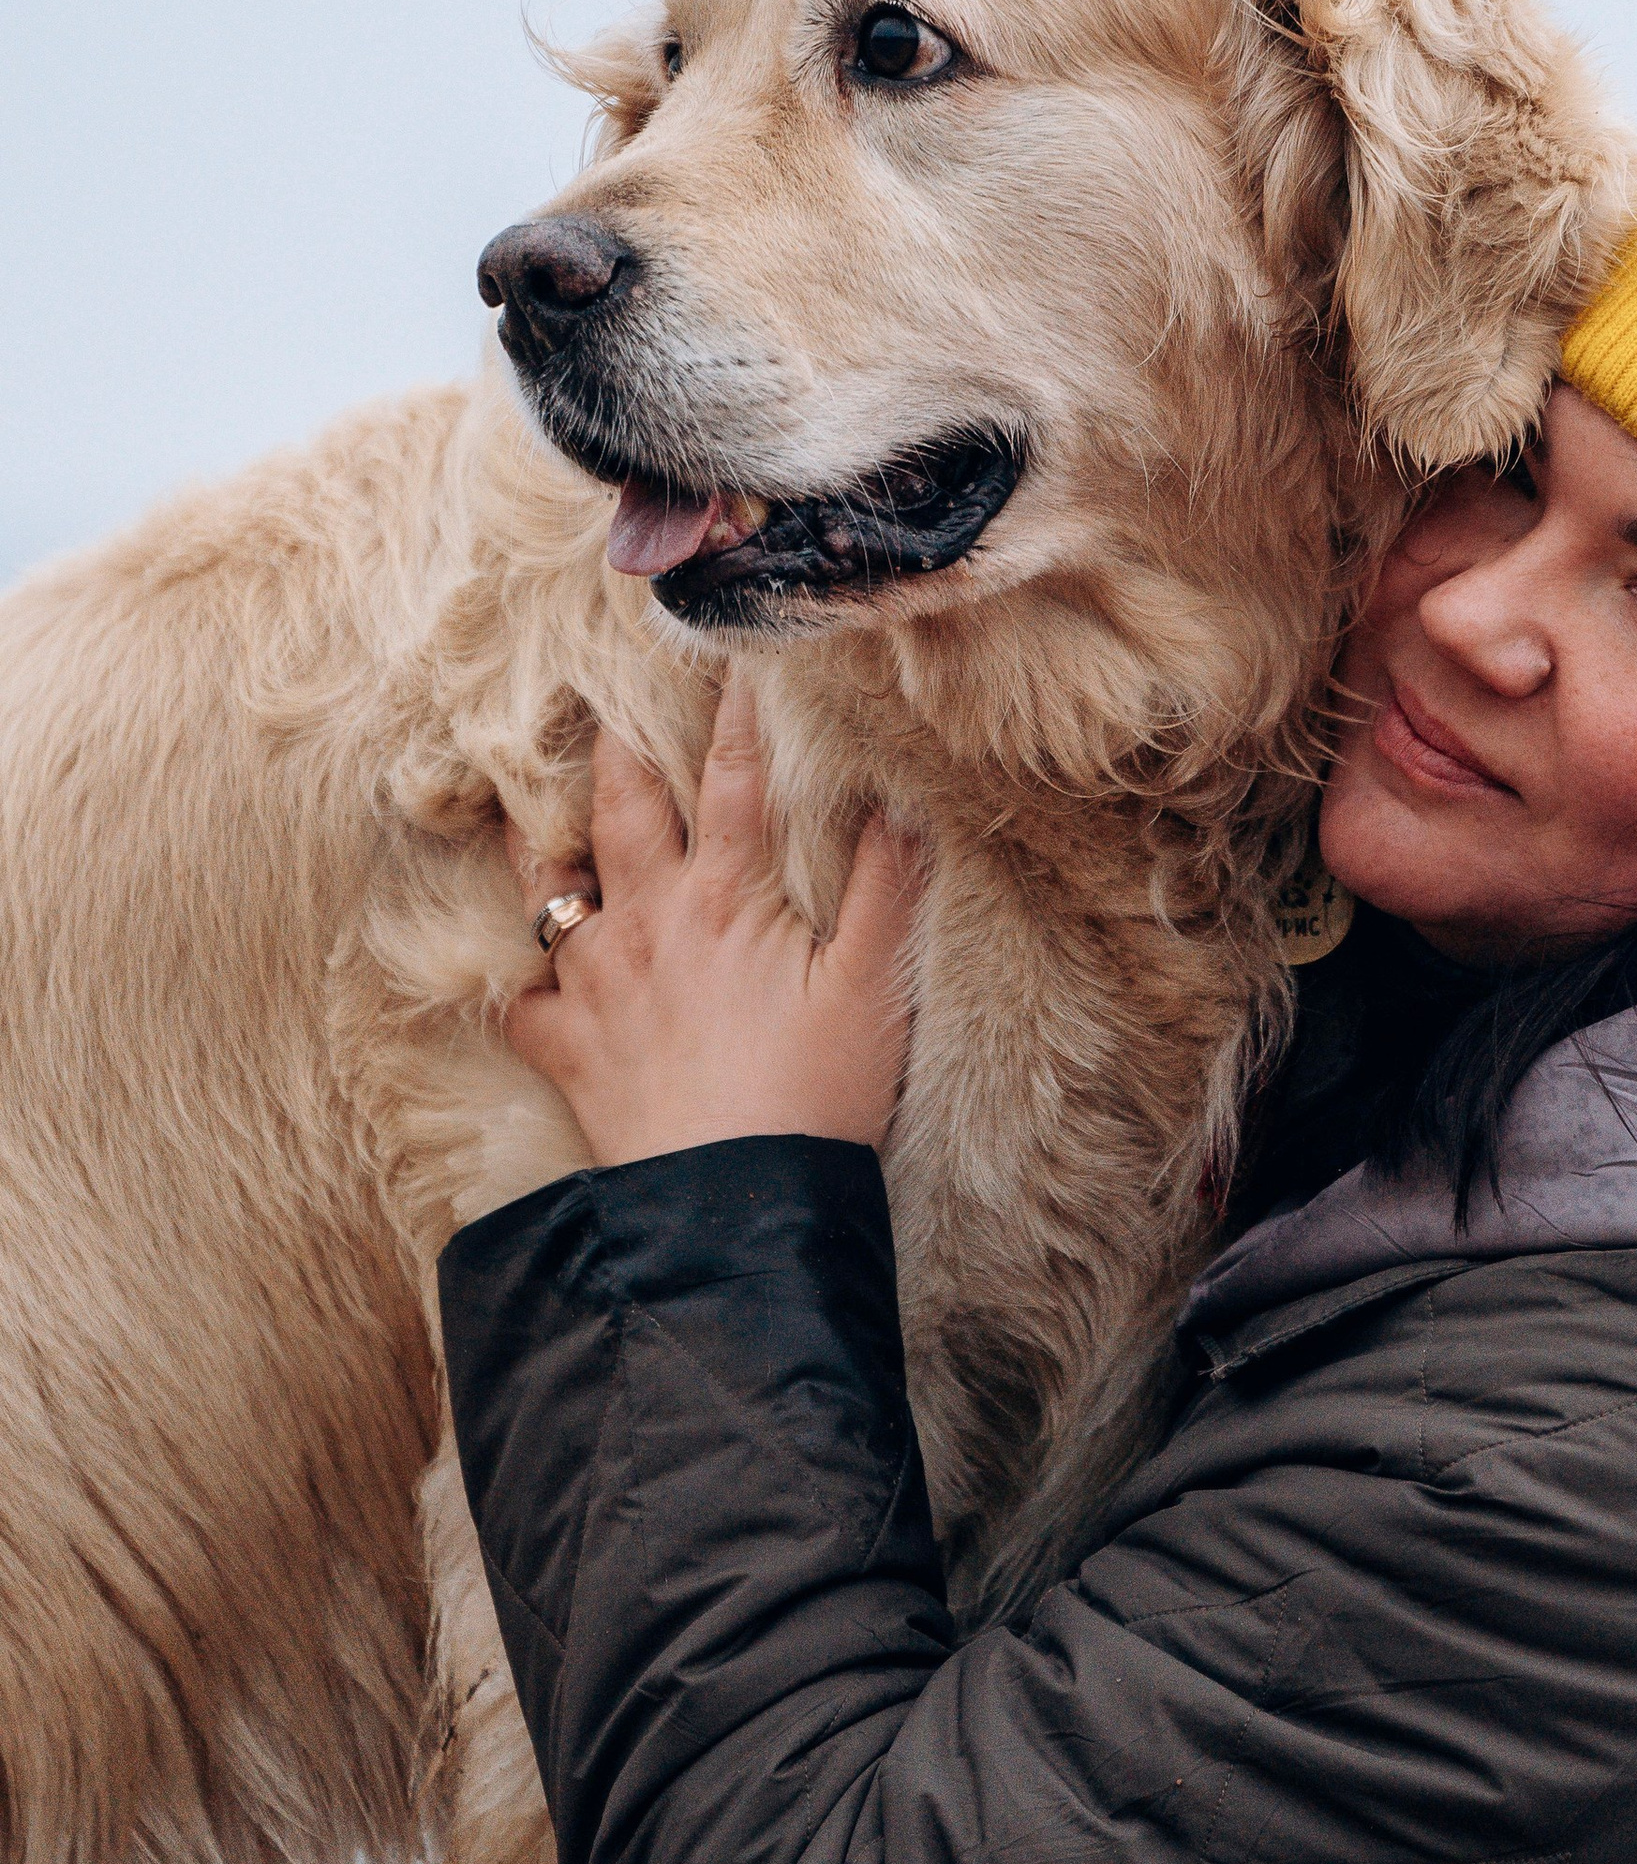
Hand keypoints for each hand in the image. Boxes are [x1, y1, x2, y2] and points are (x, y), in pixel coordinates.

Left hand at [506, 676, 922, 1167]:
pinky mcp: (566, 1046)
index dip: (735, 715)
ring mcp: (596, 982)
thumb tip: (899, 800)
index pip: (732, 780)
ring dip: (539, 836)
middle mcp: (649, 921)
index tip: (732, 661)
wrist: (735, 1201)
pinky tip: (510, 959)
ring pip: (550, 885)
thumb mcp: (870, 985)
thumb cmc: (815, 1094)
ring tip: (523, 795)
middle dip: (617, 745)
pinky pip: (519, 997)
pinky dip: (513, 972)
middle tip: (602, 697)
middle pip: (622, 807)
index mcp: (726, 897)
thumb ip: (885, 885)